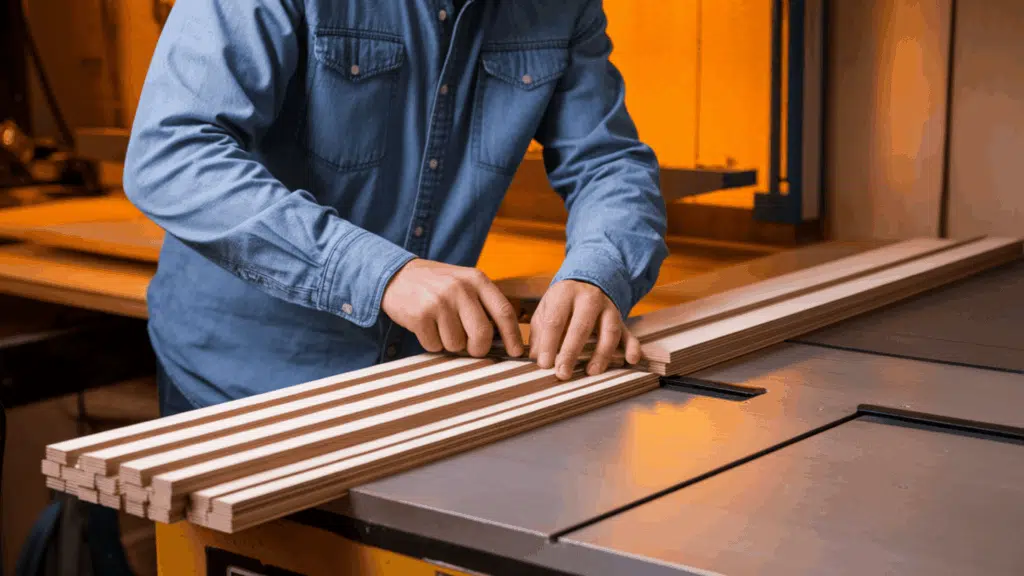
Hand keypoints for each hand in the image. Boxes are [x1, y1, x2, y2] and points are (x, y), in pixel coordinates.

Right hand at [381, 259, 523, 357]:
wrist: (396, 275)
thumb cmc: (436, 284)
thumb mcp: (464, 282)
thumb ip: (483, 304)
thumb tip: (503, 340)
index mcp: (476, 279)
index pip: (504, 312)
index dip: (512, 336)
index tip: (516, 352)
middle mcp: (460, 289)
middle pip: (482, 334)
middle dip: (478, 348)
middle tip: (472, 348)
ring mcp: (439, 302)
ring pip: (456, 344)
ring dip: (450, 344)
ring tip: (441, 326)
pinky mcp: (420, 316)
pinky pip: (434, 346)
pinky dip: (432, 343)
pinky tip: (426, 327)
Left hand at [529, 280, 641, 380]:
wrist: (589, 281)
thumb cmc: (562, 302)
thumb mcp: (547, 309)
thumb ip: (540, 332)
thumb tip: (536, 358)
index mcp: (565, 294)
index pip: (556, 320)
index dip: (549, 344)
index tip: (544, 365)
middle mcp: (589, 299)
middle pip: (582, 326)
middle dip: (571, 352)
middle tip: (563, 373)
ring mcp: (608, 308)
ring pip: (609, 331)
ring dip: (601, 354)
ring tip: (591, 372)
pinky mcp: (621, 319)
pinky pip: (629, 333)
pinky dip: (633, 347)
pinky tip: (631, 360)